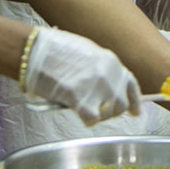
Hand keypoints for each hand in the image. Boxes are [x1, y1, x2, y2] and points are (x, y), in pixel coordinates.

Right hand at [20, 27, 141, 124]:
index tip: (135, 111)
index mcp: (110, 61)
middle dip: (111, 111)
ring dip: (98, 115)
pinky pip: (93, 119)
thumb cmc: (54, 49)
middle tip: (96, 110)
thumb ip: (100, 69)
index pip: (130, 85)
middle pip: (121, 104)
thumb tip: (104, 87)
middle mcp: (109, 74)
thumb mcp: (86, 52)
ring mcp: (96, 87)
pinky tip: (77, 112)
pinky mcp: (81, 99)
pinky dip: (86, 119)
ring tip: (84, 109)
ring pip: (109, 113)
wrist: (35, 51)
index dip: (134, 101)